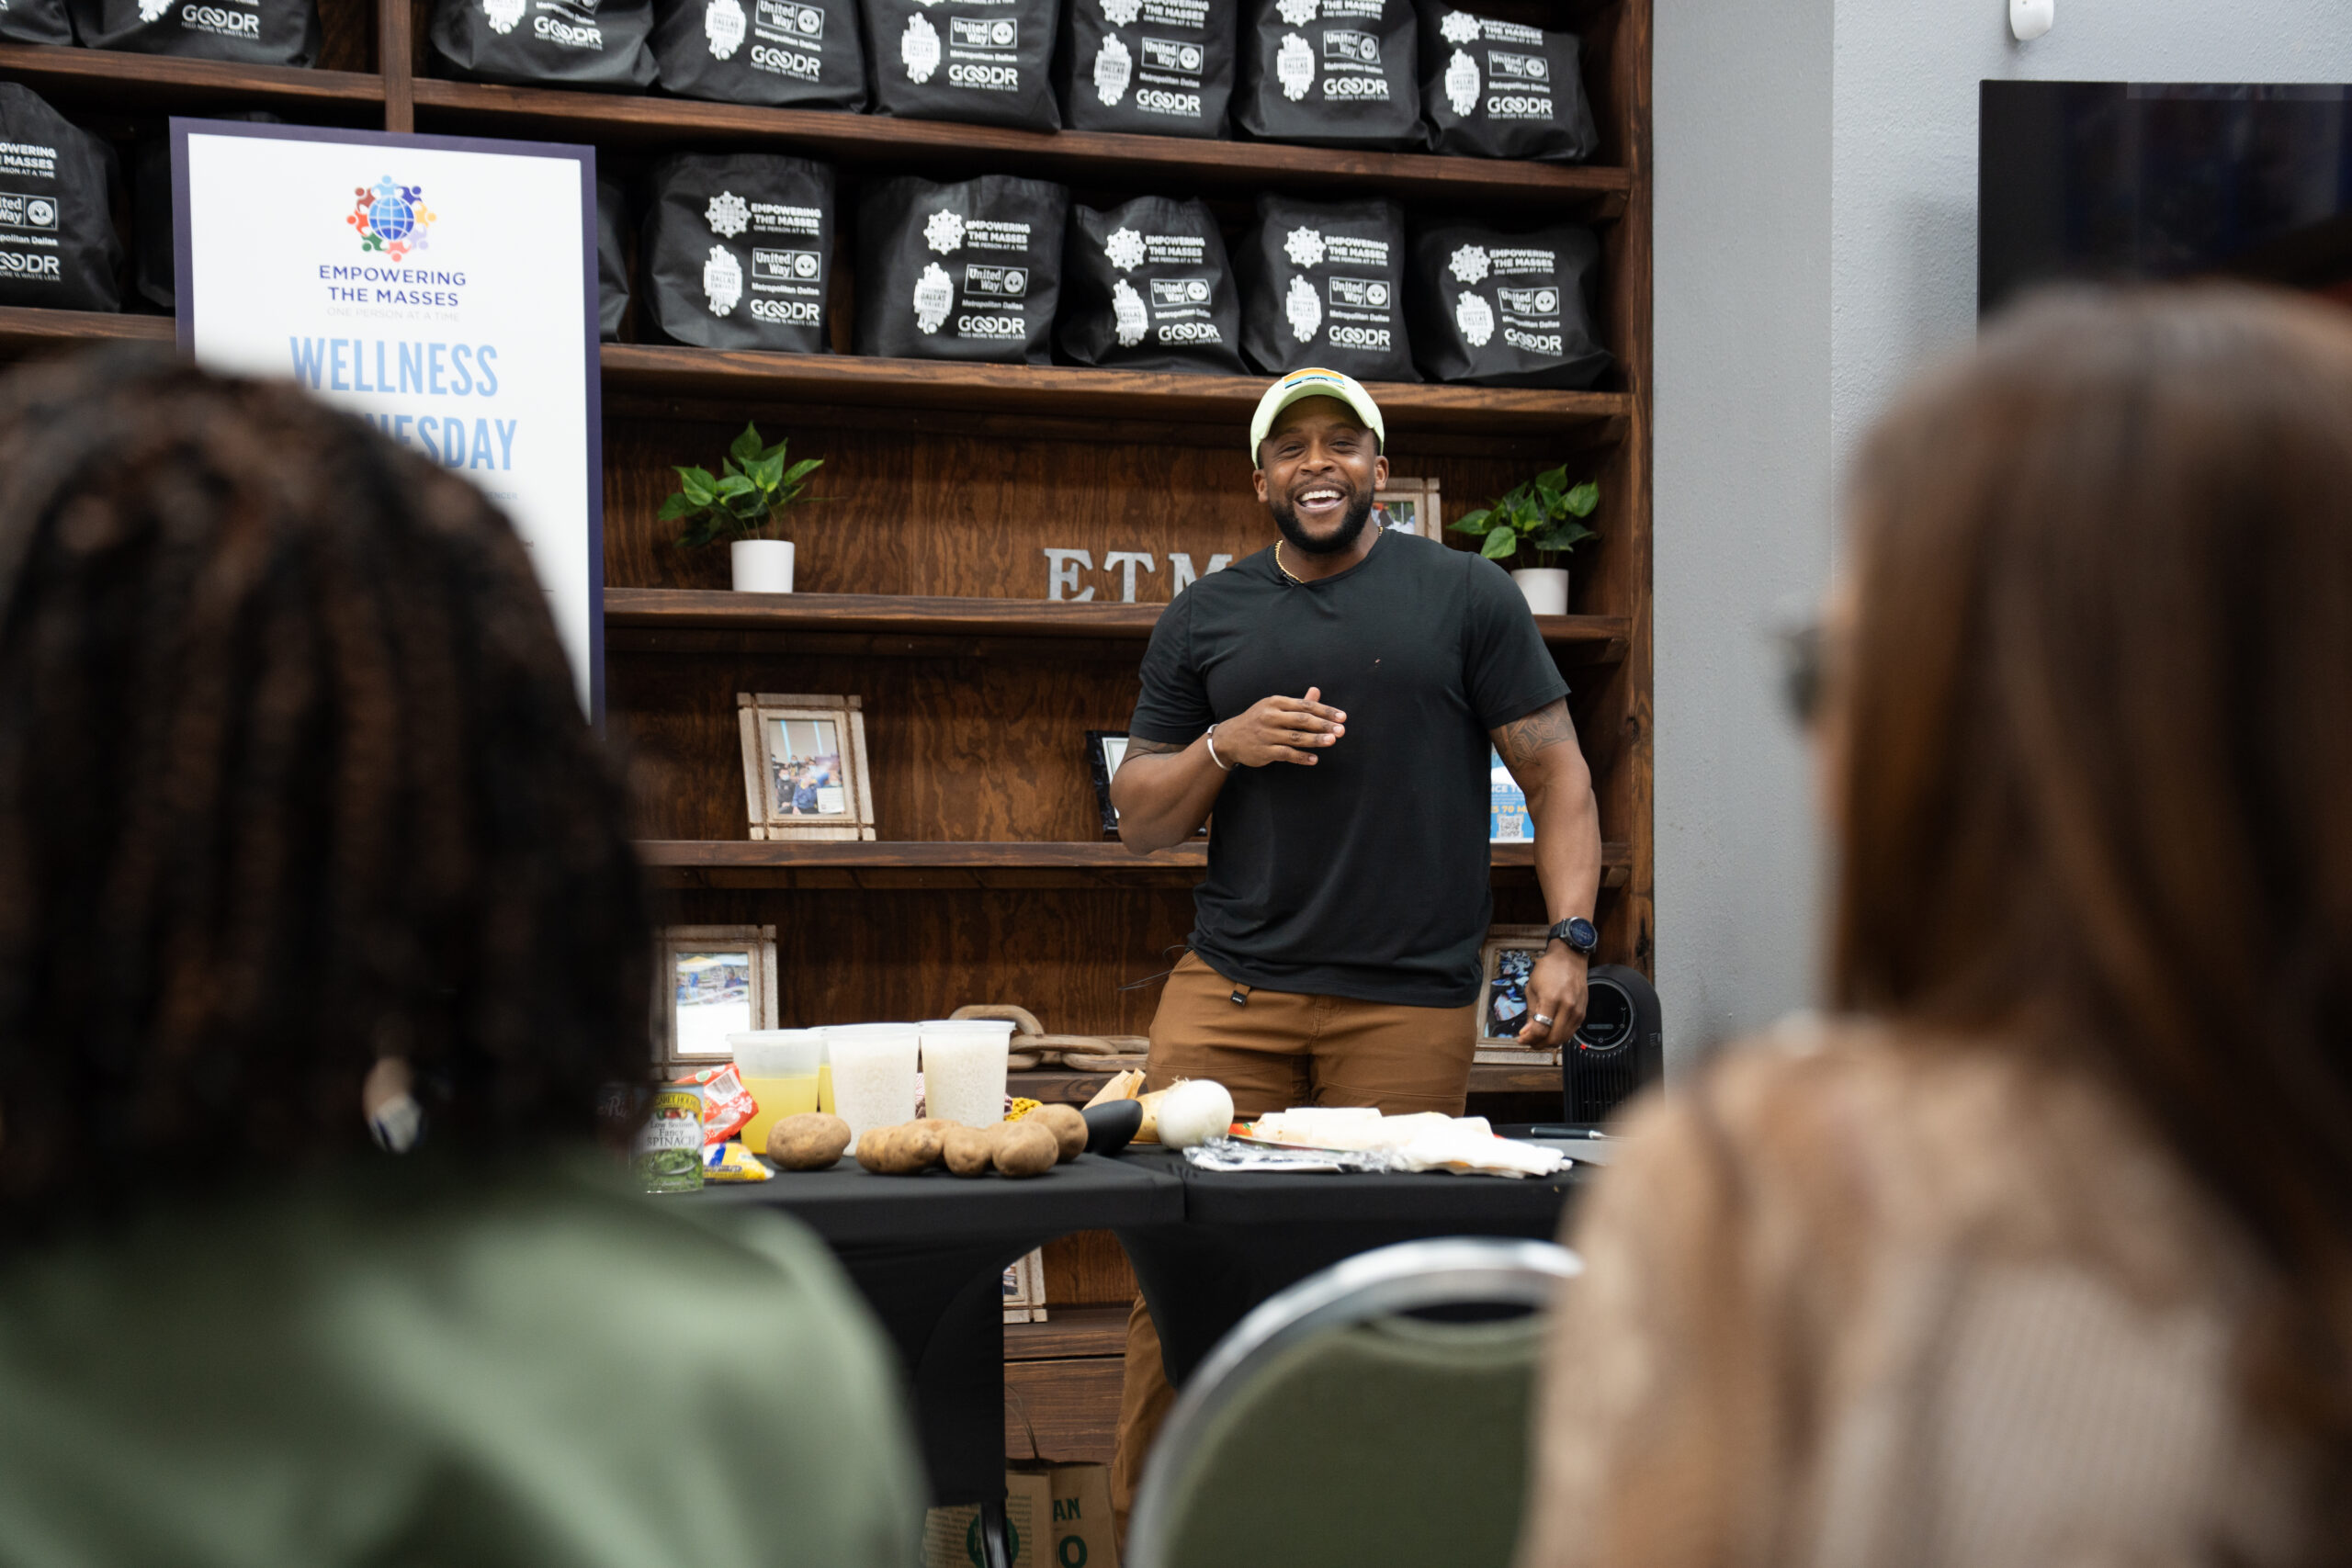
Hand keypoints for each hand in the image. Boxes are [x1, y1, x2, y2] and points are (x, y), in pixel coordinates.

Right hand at [1217, 686, 1346, 766]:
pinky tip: (1314, 759)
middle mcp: (1271, 716)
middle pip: (1302, 720)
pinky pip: (1286, 754)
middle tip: (1341, 730)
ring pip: (1296, 737)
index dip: (1325, 711)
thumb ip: (1298, 702)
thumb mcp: (1274, 707)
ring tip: (1332, 741)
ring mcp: (1267, 734)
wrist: (1229, 738)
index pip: (1305, 705)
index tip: (1342, 717)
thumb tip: (1317, 691)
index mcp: (1275, 702)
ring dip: (1316, 740)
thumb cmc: (1257, 720)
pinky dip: (1301, 757)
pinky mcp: (1264, 751)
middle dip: (1324, 725)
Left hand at [1518, 946, 1588, 1045]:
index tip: (1521, 1039)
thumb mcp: (1532, 989)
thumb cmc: (1549, 969)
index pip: (1541, 1029)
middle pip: (1554, 1038)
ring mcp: (1577, 1011)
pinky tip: (1550, 1031)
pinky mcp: (1582, 1013)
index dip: (1529, 1038)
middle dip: (1538, 1044)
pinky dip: (1559, 1035)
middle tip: (1529, 1041)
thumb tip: (1527, 1033)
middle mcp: (1568, 1007)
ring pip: (1563, 1038)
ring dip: (1549, 1042)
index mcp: (1552, 999)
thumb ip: (1531, 1013)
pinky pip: (1571, 1032)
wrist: (1569, 958)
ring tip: (1538, 1037)